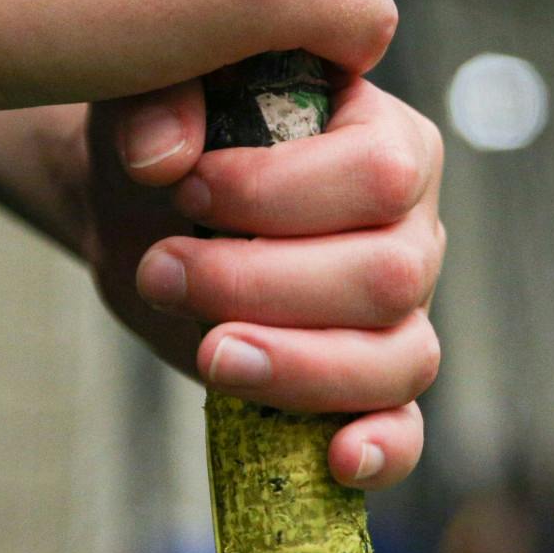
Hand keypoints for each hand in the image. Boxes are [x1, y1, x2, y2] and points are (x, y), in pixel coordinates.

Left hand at [84, 74, 443, 489]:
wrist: (141, 208)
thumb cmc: (166, 140)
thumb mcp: (151, 93)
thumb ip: (157, 101)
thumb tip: (163, 160)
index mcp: (387, 137)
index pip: (378, 174)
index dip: (277, 193)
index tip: (184, 189)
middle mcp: (412, 227)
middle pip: (390, 276)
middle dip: (262, 284)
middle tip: (162, 270)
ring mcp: (403, 312)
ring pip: (401, 359)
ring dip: (298, 366)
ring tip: (208, 354)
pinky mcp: (369, 384)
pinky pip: (405, 427)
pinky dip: (381, 450)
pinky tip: (336, 459)